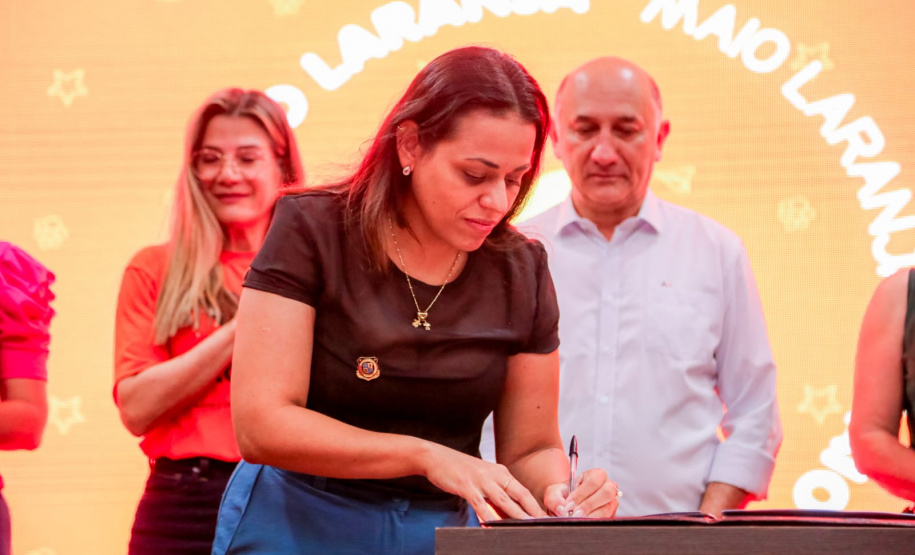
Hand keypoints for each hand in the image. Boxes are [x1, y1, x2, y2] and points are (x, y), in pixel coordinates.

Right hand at [422, 443, 546, 520]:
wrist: (436, 457)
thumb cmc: (460, 470)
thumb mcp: (482, 478)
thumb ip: (495, 494)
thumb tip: (507, 513)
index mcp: (500, 472)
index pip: (523, 491)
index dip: (535, 505)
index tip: (545, 516)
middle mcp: (494, 474)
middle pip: (519, 494)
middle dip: (533, 510)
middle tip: (545, 522)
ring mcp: (480, 480)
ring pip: (503, 499)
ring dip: (516, 514)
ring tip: (527, 525)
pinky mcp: (466, 486)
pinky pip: (480, 503)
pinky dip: (487, 515)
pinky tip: (492, 524)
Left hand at [543, 468, 619, 517]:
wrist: (569, 504)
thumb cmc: (564, 494)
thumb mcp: (554, 493)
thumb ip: (555, 499)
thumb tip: (562, 510)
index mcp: (596, 474)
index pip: (593, 481)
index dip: (581, 494)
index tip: (569, 505)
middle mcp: (608, 485)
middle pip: (606, 492)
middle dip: (589, 504)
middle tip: (575, 513)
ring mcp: (612, 500)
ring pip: (608, 507)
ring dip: (592, 515)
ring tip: (578, 519)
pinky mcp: (612, 514)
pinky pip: (607, 518)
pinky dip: (594, 521)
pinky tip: (584, 522)